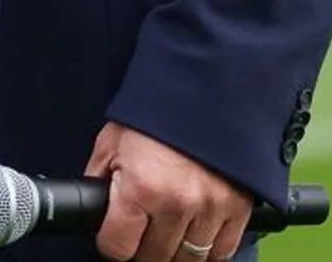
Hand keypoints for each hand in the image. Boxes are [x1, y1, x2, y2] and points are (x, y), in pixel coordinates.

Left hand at [86, 122, 252, 261]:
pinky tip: (195, 232)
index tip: (115, 232)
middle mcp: (176, 204)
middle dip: (143, 247)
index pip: (117, 247)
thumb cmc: (156, 113)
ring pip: (188, 259)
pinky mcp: (238, 208)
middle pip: (153, 258)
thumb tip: (93, 209)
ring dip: (174, 250)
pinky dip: (208, 248)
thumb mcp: (113, 141)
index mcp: (141, 188)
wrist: (206, 87)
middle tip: (142, 229)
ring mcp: (210, 208)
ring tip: (168, 230)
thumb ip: (100, 179)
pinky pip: (222, 251)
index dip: (112, 241)